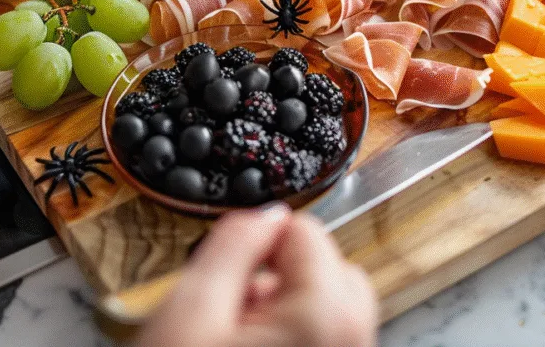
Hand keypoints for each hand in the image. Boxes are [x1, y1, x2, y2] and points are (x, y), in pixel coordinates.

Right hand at [138, 205, 377, 346]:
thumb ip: (234, 245)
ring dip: (288, 310)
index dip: (259, 246)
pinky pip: (327, 344)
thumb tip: (266, 212)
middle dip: (284, 277)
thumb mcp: (190, 311)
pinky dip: (296, 341)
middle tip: (233, 313)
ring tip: (237, 344)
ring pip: (332, 309)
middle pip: (333, 270)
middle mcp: (354, 345)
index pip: (307, 232)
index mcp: (326, 316)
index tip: (230, 279)